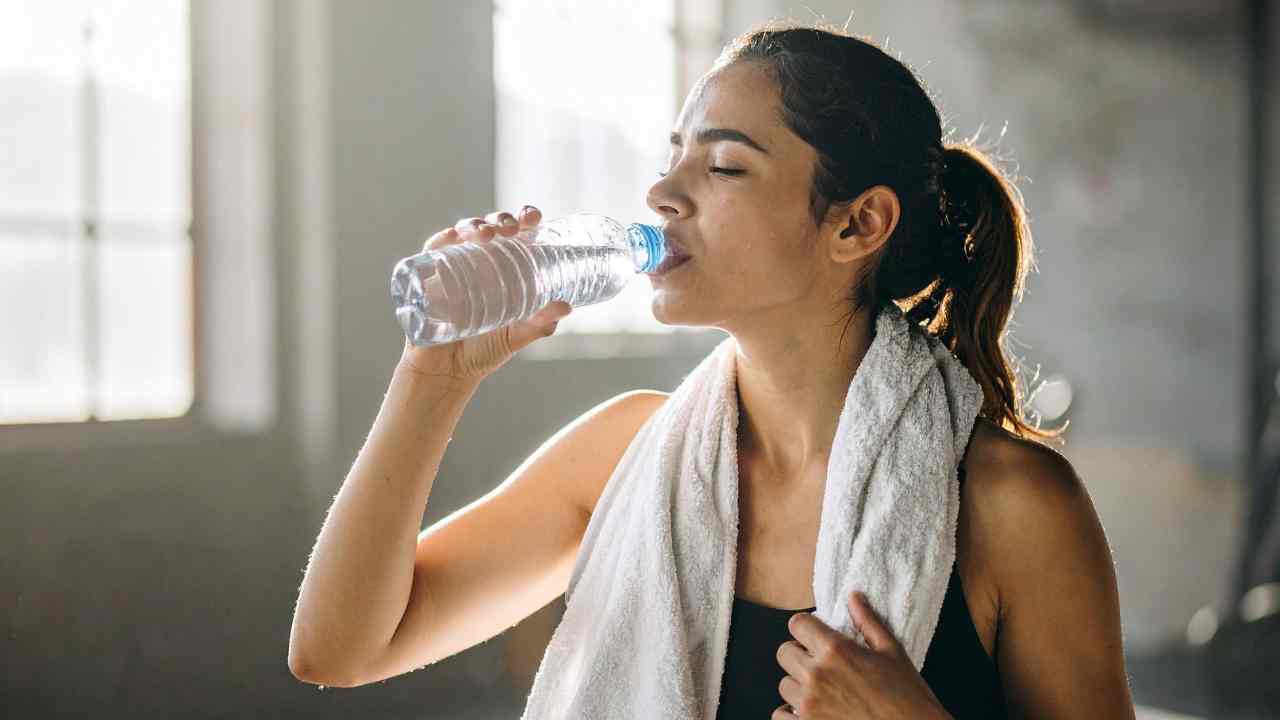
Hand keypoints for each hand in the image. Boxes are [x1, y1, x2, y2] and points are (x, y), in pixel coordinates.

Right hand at [398, 205, 571, 382]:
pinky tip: (451, 237)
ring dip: (473, 225)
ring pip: (461, 233)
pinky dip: (440, 240)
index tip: (533, 218)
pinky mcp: (427, 278)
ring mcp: (451, 267)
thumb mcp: (516, 336)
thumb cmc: (483, 351)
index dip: (523, 219)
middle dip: (500, 219)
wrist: (447, 373)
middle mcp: (477, 263)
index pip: (515, 235)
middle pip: (489, 228)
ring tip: (486, 234)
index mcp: (502, 269)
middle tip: (511, 228)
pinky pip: (431, 251)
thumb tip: (565, 306)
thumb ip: (539, 324)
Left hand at [774, 591, 951, 719]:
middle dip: (800, 655)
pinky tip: (809, 712)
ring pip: (784, 685)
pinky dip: (790, 714)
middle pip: (785, 653)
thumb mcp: (892, 652)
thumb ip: (868, 621)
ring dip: (798, 686)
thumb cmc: (907, 696)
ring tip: (821, 691)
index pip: (797, 624)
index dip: (806, 627)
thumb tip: (853, 596)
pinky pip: (779, 716)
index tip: (814, 636)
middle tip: (820, 665)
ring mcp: (808, 704)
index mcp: (835, 650)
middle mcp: (816, 675)